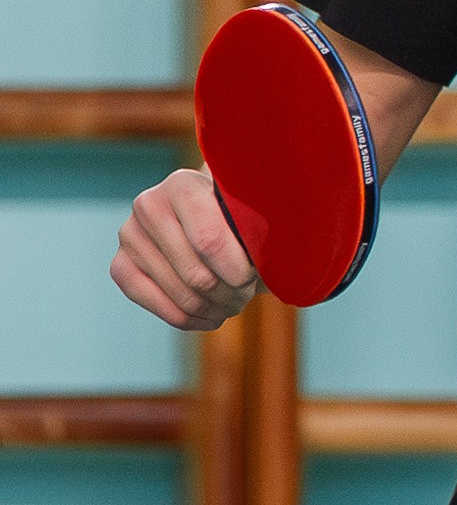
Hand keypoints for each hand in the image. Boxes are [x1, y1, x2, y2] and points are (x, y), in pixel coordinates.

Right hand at [111, 167, 258, 331]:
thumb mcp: (258, 212)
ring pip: (183, 297)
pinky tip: (213, 315)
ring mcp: (129, 236)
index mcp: (182, 184)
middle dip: (232, 293)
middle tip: (248, 292)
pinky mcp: (120, 266)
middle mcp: (147, 205)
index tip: (257, 275)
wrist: (215, 218)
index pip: (210, 242)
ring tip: (235, 301)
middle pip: (198, 276)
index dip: (239, 271)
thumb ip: (265, 224)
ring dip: (218, 307)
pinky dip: (193, 320)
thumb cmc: (243, 215)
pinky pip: (160, 309)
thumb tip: (289, 250)